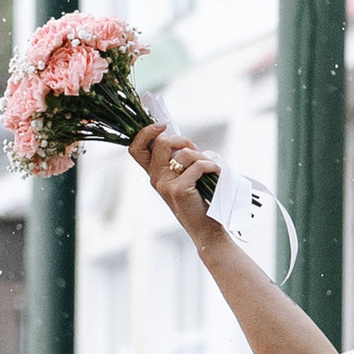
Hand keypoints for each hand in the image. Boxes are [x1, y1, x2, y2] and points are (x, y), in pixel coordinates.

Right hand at [130, 122, 218, 243]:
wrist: (205, 229)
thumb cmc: (199, 199)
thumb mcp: (184, 176)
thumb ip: (178, 159)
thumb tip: (182, 139)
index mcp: (154, 174)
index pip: (136, 148)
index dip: (145, 132)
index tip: (163, 125)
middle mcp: (155, 179)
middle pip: (161, 143)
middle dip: (183, 140)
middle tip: (197, 151)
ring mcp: (165, 185)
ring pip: (183, 154)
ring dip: (202, 156)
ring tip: (211, 167)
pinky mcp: (179, 190)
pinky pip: (198, 166)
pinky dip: (212, 165)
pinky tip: (217, 173)